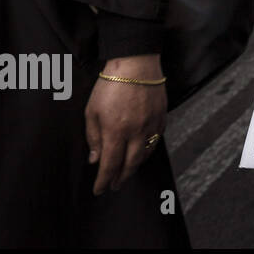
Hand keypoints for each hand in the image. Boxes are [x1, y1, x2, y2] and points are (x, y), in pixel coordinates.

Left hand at [85, 54, 166, 195]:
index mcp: (116, 131)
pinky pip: (156, 140)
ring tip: (127, 172)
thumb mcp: (92, 110)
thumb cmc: (110, 84)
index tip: (99, 190)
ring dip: (135, 166)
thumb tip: (95, 158)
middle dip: (121, 178)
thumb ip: (93, 137)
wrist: (136, 64)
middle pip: (130, 164)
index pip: (110, 164)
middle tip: (115, 186)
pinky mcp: (162, 117)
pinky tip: (142, 152)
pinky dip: (148, 151)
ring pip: (145, 154)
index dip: (104, 180)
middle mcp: (136, 132)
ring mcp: (151, 125)